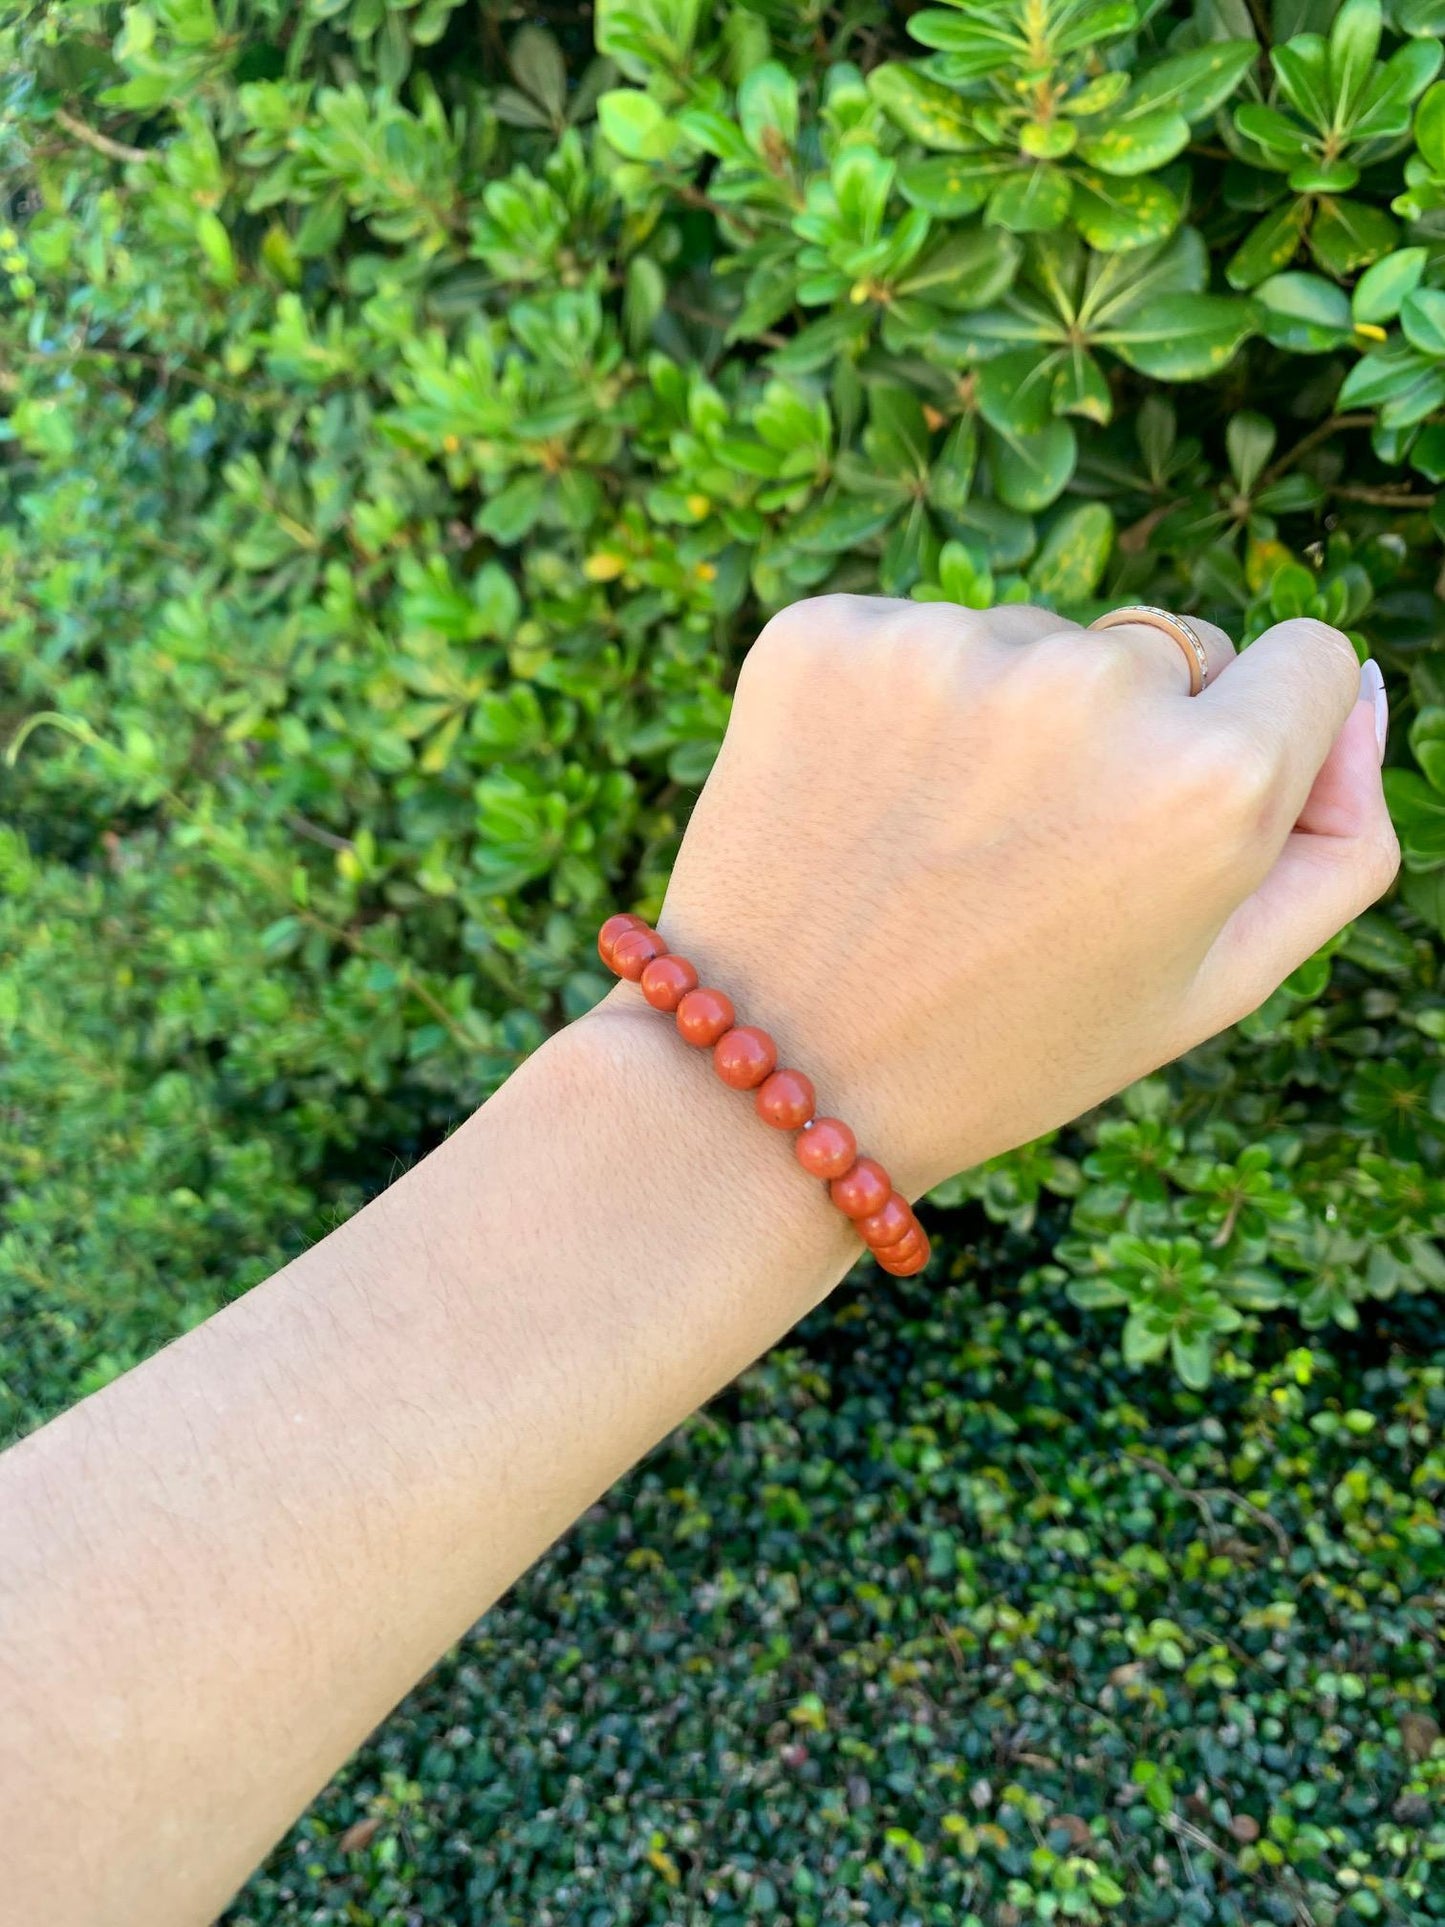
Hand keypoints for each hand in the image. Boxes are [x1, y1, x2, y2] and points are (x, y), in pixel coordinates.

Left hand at [626, 597, 1396, 1194]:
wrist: (777, 1075)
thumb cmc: (1015, 1043)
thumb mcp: (1219, 982)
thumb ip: (1341, 840)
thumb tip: (1361, 690)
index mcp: (1212, 777)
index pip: (1305, 662)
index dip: (1249, 745)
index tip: (1168, 816)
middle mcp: (1086, 688)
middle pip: (1161, 650)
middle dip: (1120, 737)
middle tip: (1029, 863)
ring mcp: (942, 649)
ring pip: (1029, 640)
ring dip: (1001, 718)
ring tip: (934, 847)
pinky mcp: (821, 635)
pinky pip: (909, 632)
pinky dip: (893, 703)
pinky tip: (861, 805)